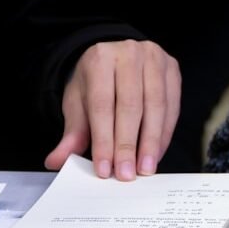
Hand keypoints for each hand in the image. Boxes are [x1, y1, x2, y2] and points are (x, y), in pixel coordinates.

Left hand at [44, 40, 180, 180]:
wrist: (116, 61)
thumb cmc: (96, 85)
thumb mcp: (78, 105)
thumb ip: (72, 134)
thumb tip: (55, 161)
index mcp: (100, 58)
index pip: (102, 104)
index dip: (104, 140)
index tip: (105, 169)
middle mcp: (129, 53)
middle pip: (130, 105)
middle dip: (127, 144)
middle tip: (126, 174)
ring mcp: (155, 59)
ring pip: (155, 106)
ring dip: (150, 142)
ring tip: (145, 169)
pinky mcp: (173, 70)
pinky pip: (172, 107)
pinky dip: (164, 134)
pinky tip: (156, 153)